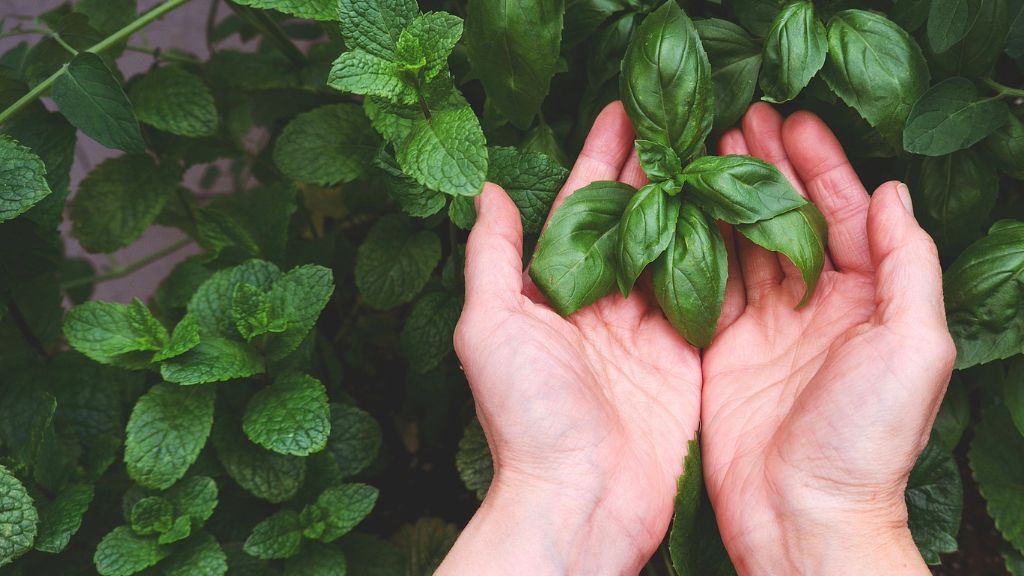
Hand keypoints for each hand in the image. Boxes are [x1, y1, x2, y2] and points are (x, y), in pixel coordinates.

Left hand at [437, 102, 701, 574]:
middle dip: (655, 168)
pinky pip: (710, 297)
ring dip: (695, 201)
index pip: (581, 207)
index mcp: (556, 290)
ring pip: (677, 249)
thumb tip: (485, 191)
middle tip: (684, 117)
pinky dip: (726, 256)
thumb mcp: (490, 327)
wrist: (580, 497)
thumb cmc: (525, 416)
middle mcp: (603, 303)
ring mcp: (648, 330)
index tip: (624, 111)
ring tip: (719, 150)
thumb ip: (493, 258)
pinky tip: (742, 214)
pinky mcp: (686, 359)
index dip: (601, 158)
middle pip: (634, 220)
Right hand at [701, 104, 955, 574]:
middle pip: (791, 220)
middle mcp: (816, 306)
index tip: (790, 123)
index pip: (845, 215)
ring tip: (706, 151)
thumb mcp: (914, 347)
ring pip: (746, 244)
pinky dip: (695, 244)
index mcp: (868, 300)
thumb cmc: (866, 437)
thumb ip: (907, 267)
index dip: (821, 166)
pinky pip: (708, 284)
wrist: (802, 513)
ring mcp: (766, 328)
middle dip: (769, 168)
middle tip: (739, 121)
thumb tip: (890, 195)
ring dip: (729, 196)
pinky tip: (679, 209)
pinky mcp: (722, 350)